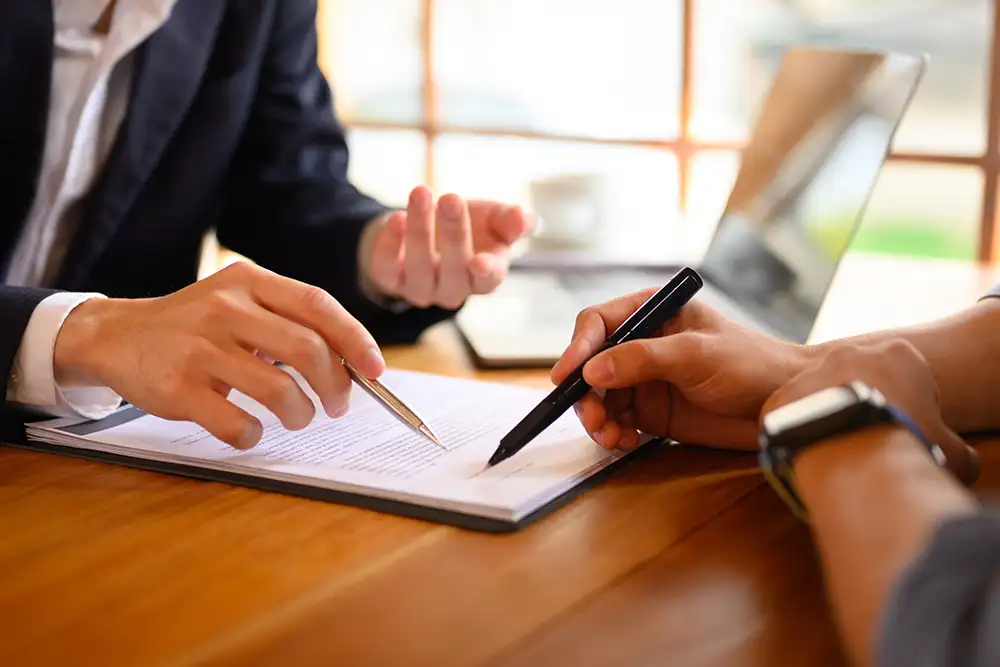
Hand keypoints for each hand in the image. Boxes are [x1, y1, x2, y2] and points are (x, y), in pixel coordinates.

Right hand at [53, 262, 384, 449]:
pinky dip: (254, 436)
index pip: (317, 305)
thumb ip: (288, 321)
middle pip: (307, 350)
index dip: (355, 339)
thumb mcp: (239, 302)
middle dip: (335, 385)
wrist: (117, 336)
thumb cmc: (196, 325)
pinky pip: (237, 424)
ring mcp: (199, 349)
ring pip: (278, 391)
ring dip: (300, 414)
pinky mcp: (177, 388)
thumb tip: (353, 362)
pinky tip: (251, 431)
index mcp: (248, 282)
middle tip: (337, 405)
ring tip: (298, 417)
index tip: (375, 369)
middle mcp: (224, 309)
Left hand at [365, 186, 534, 308]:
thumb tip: (523, 217)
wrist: (427, 225)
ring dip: (420, 230)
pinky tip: (395, 218)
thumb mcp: (493, 218)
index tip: (480, 261)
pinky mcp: (390, 281)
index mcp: (484, 277)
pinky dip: (389, 245)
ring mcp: (421, 289)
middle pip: (454, 270)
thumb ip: (510, 220)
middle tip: (451, 198)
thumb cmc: (470, 225)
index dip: (486, 273)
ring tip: (421, 193)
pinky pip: (386, 270)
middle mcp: (453, 289)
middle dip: (453, 234)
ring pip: (419, 267)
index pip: (488, 281)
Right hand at [551, 288, 810, 450]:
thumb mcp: (695, 355)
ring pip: (599, 396)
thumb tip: (592, 371)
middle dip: (586, 393)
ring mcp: (644, 379)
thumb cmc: (750, 364)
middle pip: (591, 364)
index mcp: (651, 313)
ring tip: (611, 437)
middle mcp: (641, 343)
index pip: (598, 323)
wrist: (783, 404)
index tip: (567, 377)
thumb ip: (642, 359)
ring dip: (597, 418)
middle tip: (593, 419)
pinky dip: (612, 433)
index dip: (577, 348)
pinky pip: (616, 420)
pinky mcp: (650, 411)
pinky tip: (625, 443)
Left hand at [762, 339, 979, 484]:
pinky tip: (808, 456)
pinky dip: (795, 435)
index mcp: (899, 354)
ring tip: (838, 452)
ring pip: (819, 396)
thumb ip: (957, 449)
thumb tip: (962, 459)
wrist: (857, 456)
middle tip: (866, 441)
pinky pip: (787, 416)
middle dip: (862, 407)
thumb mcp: (952, 452)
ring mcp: (811, 371)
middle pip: (857, 382)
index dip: (906, 408)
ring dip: (827, 419)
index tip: (902, 431)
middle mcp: (850, 353)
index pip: (904, 377)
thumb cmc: (911, 449)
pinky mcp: (780, 397)